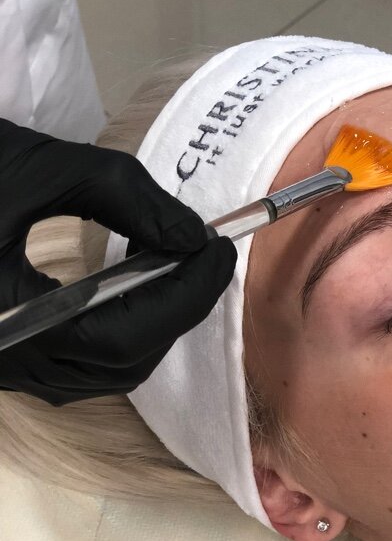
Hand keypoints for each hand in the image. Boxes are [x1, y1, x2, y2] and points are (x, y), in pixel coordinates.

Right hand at [0, 119, 236, 404]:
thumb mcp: (38, 165)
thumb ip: (124, 197)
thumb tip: (193, 236)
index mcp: (4, 319)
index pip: (123, 334)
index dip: (185, 297)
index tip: (220, 251)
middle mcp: (1, 360)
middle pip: (117, 364)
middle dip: (172, 312)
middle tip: (203, 257)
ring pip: (97, 375)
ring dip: (148, 328)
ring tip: (173, 269)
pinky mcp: (0, 355)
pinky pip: (71, 367)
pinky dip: (115, 334)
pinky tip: (129, 292)